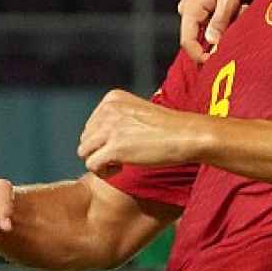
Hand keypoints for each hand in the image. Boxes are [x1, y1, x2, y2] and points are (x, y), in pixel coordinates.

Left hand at [78, 90, 203, 174]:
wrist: (187, 135)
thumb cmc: (169, 128)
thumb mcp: (138, 112)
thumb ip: (118, 119)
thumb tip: (98, 141)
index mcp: (112, 98)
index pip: (91, 124)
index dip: (104, 140)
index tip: (123, 144)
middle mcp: (108, 110)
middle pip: (86, 138)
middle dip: (100, 151)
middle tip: (122, 157)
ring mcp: (110, 128)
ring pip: (84, 152)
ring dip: (99, 162)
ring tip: (119, 164)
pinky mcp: (115, 147)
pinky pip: (92, 165)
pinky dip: (103, 172)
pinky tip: (120, 169)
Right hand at [178, 0, 246, 62]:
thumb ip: (220, 21)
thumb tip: (212, 43)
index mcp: (189, 10)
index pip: (187, 42)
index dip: (198, 56)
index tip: (213, 64)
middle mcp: (186, 11)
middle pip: (196, 39)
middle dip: (215, 42)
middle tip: (232, 41)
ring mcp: (191, 10)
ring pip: (205, 32)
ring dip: (222, 30)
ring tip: (238, 14)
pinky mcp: (199, 9)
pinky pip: (209, 24)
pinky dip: (222, 24)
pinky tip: (235, 12)